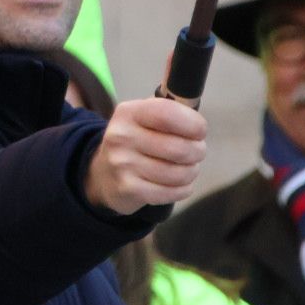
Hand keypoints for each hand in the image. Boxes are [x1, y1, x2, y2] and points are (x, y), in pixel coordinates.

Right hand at [83, 98, 205, 215]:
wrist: (103, 174)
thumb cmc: (136, 141)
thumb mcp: (143, 117)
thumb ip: (170, 113)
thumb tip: (199, 124)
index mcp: (129, 112)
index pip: (167, 115)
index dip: (193, 124)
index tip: (200, 131)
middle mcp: (122, 136)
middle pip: (178, 148)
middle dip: (198, 151)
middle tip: (197, 152)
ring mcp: (123, 164)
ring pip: (178, 173)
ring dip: (192, 172)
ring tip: (188, 168)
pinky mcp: (128, 189)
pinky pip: (170, 192)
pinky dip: (183, 189)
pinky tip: (181, 184)